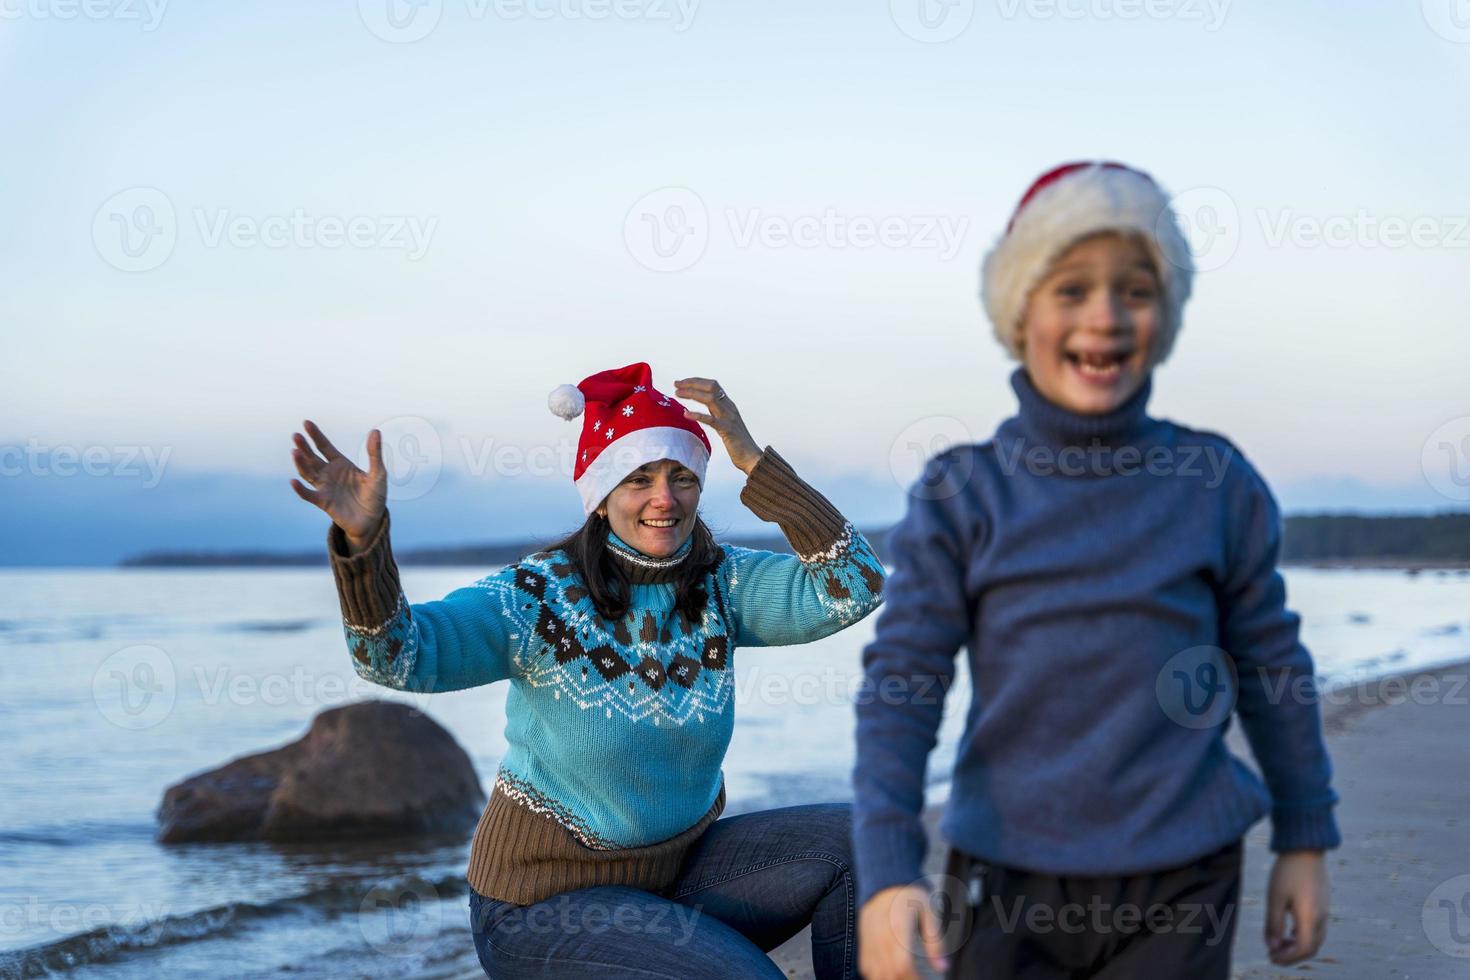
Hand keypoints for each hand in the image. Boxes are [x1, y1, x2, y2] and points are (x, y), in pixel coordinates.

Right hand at [289, 420, 386, 550]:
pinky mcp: (324, 502)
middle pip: (313, 458)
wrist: (372, 519)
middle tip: (296, 436)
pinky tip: (293, 481)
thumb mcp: (378, 473)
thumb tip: (376, 431)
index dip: (316, 435)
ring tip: (295, 452)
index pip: (325, 446)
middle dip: (304, 447)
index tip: (306, 423)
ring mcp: (325, 487)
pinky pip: (309, 495)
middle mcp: (329, 473)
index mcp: (341, 464)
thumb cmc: (375, 495)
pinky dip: (300, 489)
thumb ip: (374, 453)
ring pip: (308, 473)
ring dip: (301, 464)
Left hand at [673, 377, 763, 475]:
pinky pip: (711, 420)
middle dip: (692, 383)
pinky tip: (686, 414)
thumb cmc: (738, 443)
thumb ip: (718, 414)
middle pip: (711, 387)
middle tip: (676, 384)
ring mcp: (729, 418)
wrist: (751, 457)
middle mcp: (730, 408)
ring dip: (692, 394)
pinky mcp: (727, 430)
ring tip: (678, 394)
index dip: (696, 381)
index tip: (681, 383)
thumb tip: (705, 411)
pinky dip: (697, 415)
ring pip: (710, 398)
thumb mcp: (726, 424)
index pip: (713, 385)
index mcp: (729, 405)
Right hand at [858, 885, 948, 979]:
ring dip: (889, 979)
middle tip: (917, 979)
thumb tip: (943, 967)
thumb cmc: (909, 894)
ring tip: (904, 977)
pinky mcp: (862, 940)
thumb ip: (935, 942)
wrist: (885, 878)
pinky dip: (876, 975)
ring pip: (875, 973)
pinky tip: (888, 974)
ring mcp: (868, 939)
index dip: (914, 979)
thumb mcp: (930, 912)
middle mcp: (880, 936)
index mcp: (898, 928)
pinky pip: (865, 966)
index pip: (903, 966)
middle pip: (889, 973)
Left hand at [1265, 850, 1328, 964]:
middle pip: (1311, 947)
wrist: (1305, 849)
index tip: (1271, 957)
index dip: (1288, 958)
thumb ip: (1274, 924)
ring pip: (1315, 939)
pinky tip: (1289, 931)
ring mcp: (1325, 911)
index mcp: (1310, 917)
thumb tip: (1273, 947)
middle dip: (1292, 955)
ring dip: (1298, 946)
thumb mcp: (1275, 898)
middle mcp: (1322, 917)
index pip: (1303, 949)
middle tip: (1273, 954)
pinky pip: (1317, 928)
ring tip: (1279, 943)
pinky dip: (1303, 935)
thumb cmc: (1287, 871)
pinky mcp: (1323, 904)